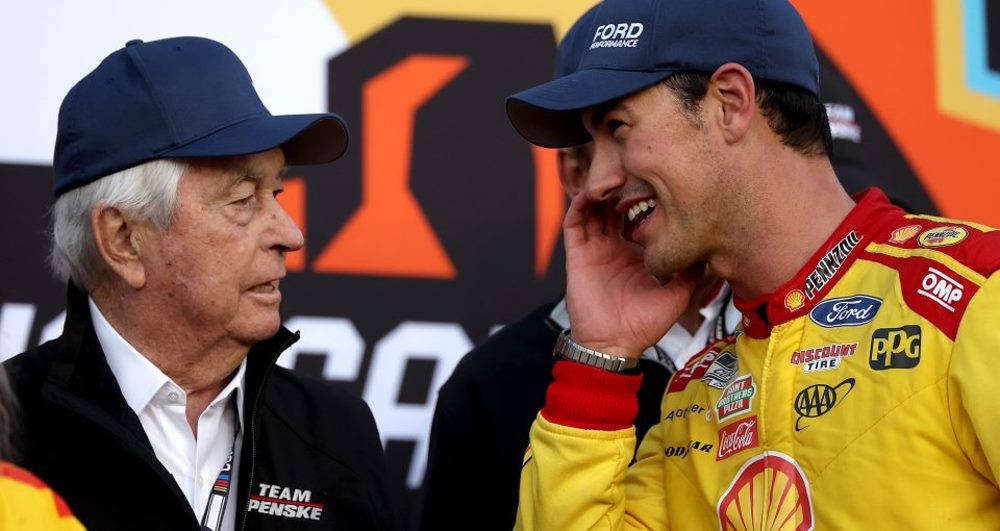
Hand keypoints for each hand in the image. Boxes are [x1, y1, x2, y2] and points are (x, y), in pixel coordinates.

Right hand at [563, 192, 697, 357]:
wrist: (615, 345)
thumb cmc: (644, 325)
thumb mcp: (677, 295)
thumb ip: (692, 271)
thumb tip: (711, 248)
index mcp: (635, 251)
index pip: (637, 214)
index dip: (644, 195)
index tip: (659, 179)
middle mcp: (613, 245)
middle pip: (613, 203)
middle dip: (621, 184)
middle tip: (635, 169)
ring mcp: (594, 248)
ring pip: (593, 207)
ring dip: (601, 188)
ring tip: (615, 176)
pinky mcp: (578, 254)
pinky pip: (574, 222)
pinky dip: (581, 203)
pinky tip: (595, 193)